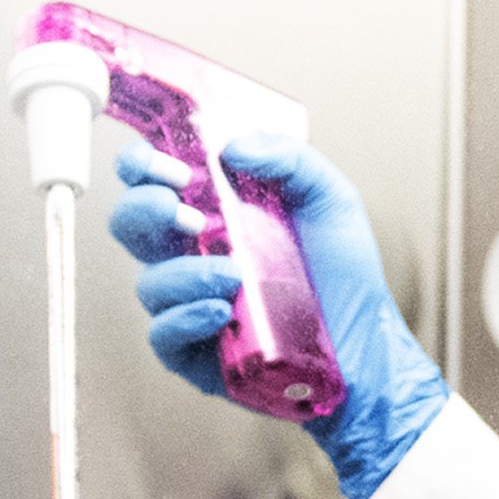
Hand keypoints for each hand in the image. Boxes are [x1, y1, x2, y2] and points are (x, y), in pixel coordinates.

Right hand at [110, 136, 448, 498]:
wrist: (367, 347)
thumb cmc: (345, 280)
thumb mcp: (330, 200)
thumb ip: (289, 158)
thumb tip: (233, 146)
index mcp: (214, 212)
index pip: (154, 179)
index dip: (140, 164)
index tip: (156, 161)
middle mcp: (193, 255)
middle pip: (131, 224)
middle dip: (145, 208)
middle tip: (181, 209)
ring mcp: (190, 303)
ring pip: (148, 282)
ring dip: (183, 272)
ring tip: (232, 274)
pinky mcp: (196, 352)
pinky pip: (163, 334)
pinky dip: (186, 318)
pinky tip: (221, 311)